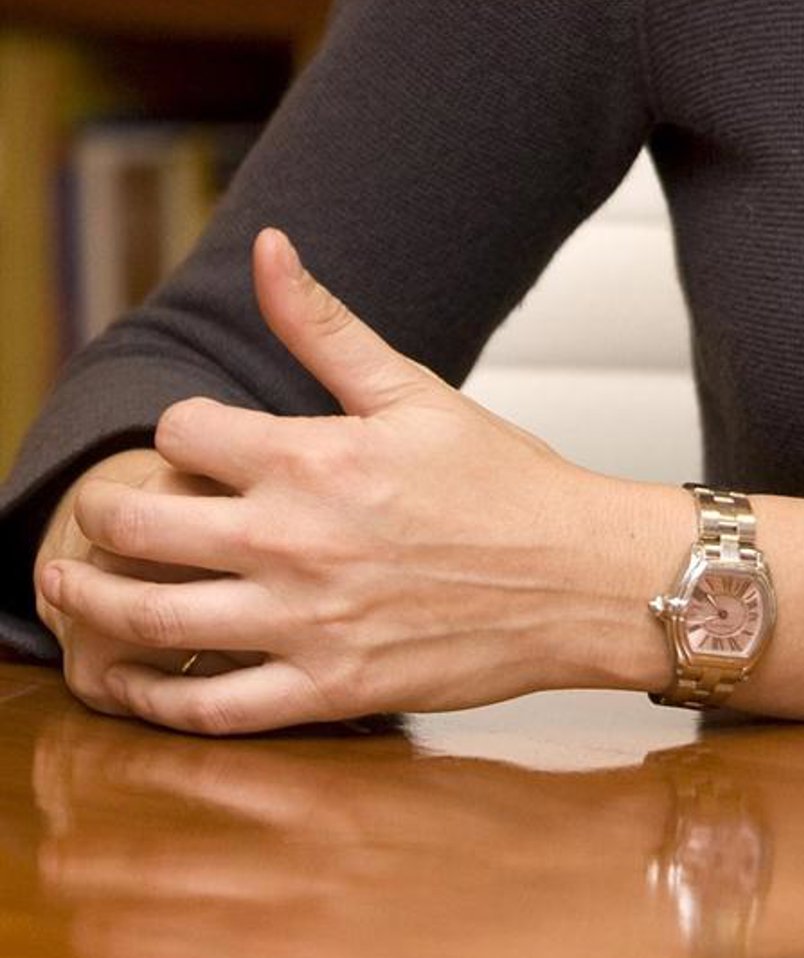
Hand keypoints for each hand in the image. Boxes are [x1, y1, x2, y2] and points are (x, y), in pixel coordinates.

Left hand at [33, 230, 675, 736]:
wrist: (581, 577)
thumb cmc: (505, 482)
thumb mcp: (411, 389)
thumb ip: (324, 325)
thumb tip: (269, 247)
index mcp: (312, 456)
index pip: (179, 433)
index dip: (176, 435)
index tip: (190, 449)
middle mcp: (294, 540)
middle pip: (138, 528)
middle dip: (100, 521)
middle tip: (92, 524)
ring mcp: (305, 623)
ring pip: (149, 621)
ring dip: (90, 607)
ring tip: (68, 596)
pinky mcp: (325, 691)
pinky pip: (208, 709)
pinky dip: (154, 700)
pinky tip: (136, 683)